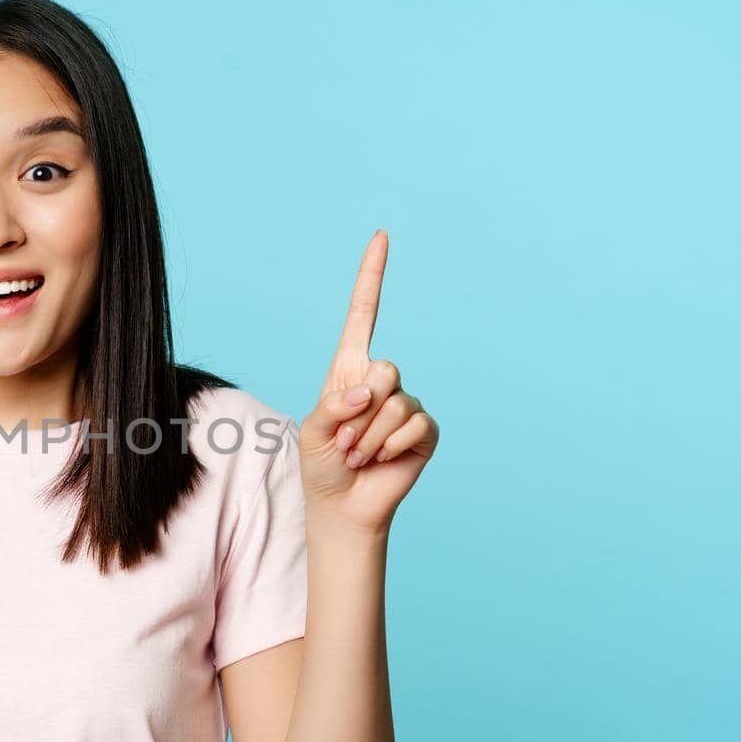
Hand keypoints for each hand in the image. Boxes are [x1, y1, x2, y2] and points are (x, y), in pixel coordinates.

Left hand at [298, 230, 438, 534]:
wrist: (343, 504)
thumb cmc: (323, 463)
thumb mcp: (314, 430)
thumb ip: (335, 404)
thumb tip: (372, 391)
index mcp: (349, 370)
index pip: (364, 314)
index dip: (372, 277)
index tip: (381, 236)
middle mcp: (381, 381)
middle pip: (385, 369)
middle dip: (361, 411)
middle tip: (346, 440)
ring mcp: (406, 404)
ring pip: (397, 404)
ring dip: (370, 437)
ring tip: (358, 455)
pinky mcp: (425, 431)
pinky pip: (415, 426)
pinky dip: (391, 447)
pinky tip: (381, 461)